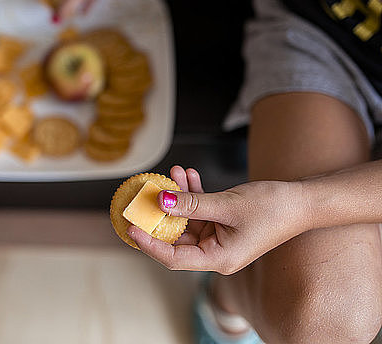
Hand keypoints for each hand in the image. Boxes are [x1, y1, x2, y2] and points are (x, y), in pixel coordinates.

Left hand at [127, 166, 308, 274]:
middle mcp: (216, 252)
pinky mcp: (222, 224)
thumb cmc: (274, 208)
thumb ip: (191, 204)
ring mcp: (219, 238)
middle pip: (176, 238)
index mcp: (218, 259)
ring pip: (186, 219)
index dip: (149, 243)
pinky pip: (199, 210)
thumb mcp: (227, 204)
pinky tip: (186, 175)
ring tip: (171, 173)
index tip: (131, 227)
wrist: (303, 200)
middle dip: (160, 213)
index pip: (173, 258)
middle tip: (144, 195)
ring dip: (178, 197)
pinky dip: (192, 193)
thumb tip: (160, 200)